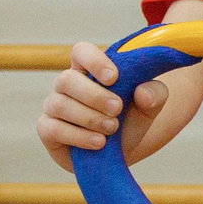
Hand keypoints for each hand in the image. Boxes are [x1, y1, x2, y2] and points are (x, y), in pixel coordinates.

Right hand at [35, 40, 167, 172]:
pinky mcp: (47, 129)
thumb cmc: (130, 120)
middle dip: (94, 96)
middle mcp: (66, 84)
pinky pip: (52, 129)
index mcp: (88, 70)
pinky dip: (78, 137)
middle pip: (67, 79)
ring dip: (89, 118)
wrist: (120, 152)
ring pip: (59, 104)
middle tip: (117, 109)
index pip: (81, 51)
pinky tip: (99, 142)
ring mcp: (54, 106)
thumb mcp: (150, 107)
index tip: (114, 77)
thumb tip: (143, 93)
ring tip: (112, 129)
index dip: (94, 61)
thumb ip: (155, 94)